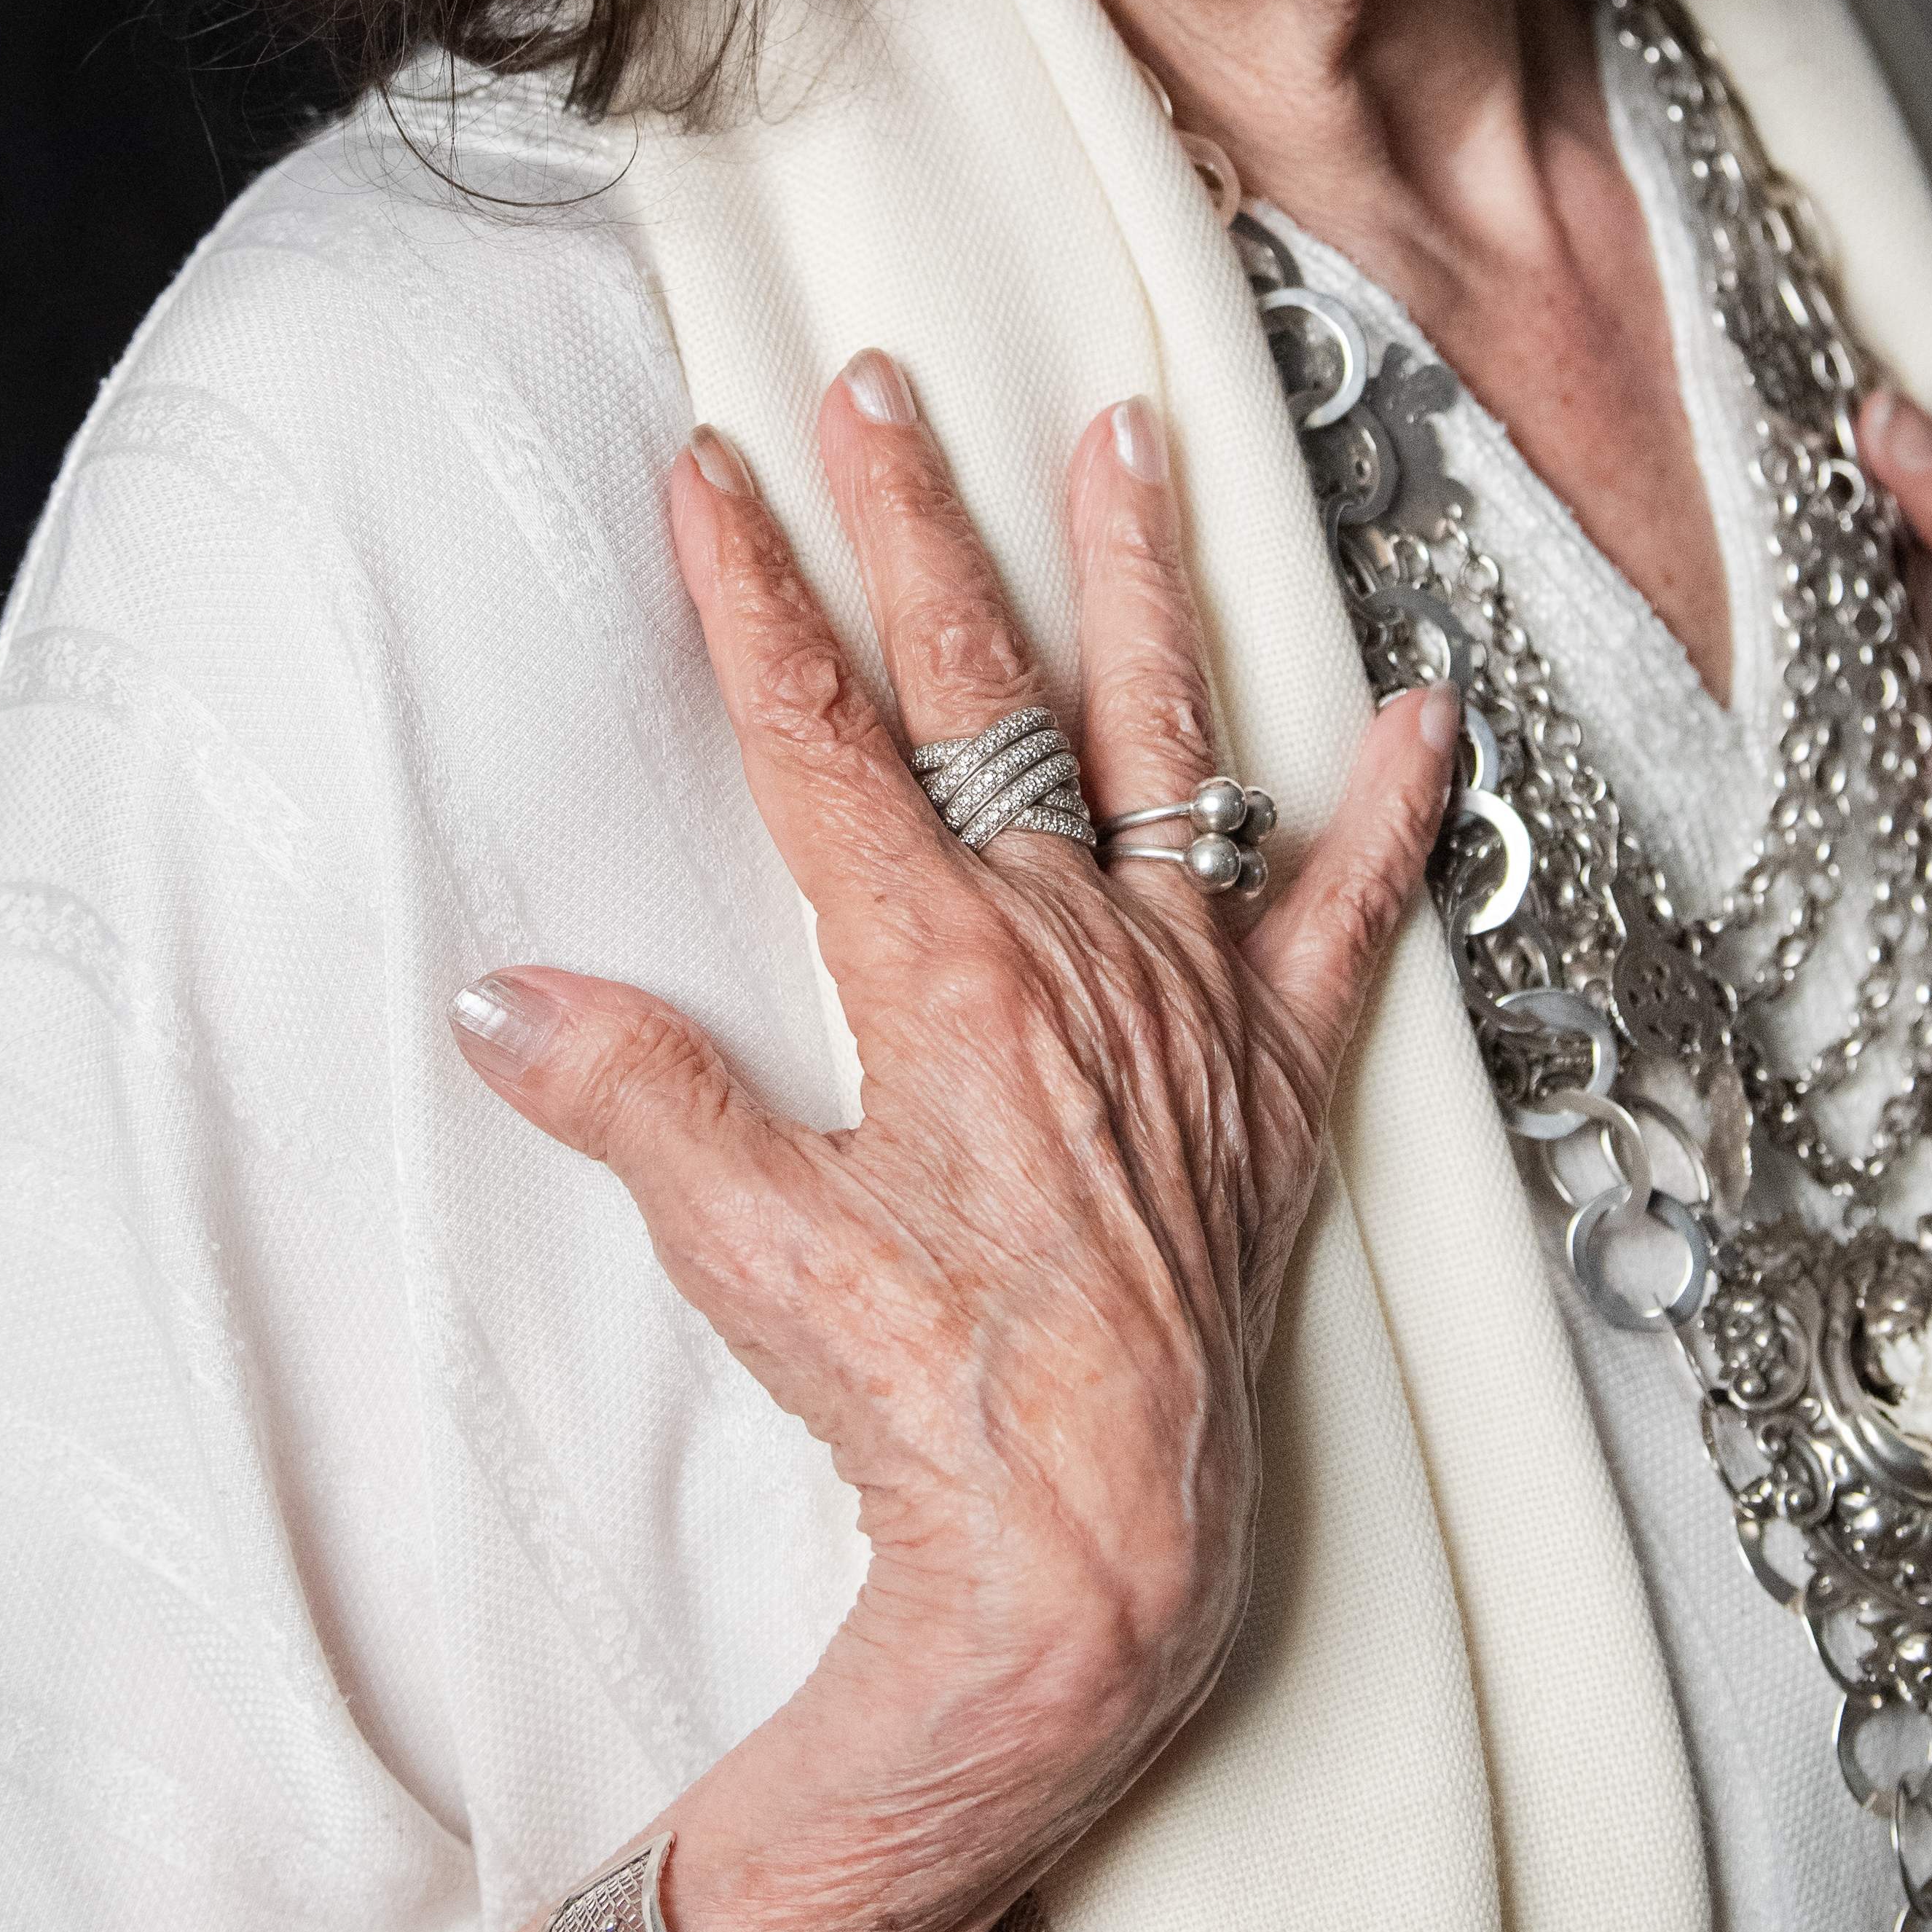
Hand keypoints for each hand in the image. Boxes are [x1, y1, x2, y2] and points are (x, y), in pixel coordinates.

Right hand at [451, 362, 1453, 1813]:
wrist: (1099, 1541)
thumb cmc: (926, 1405)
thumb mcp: (747, 1250)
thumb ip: (635, 1100)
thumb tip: (503, 996)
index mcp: (938, 968)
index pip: (819, 732)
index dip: (755, 591)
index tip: (716, 469)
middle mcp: (1073, 946)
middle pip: (980, 687)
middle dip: (917, 523)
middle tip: (883, 390)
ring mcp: (1187, 996)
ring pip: (1167, 739)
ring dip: (1137, 583)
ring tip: (1127, 444)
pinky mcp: (1274, 1075)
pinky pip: (1353, 918)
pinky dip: (1396, 816)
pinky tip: (1428, 714)